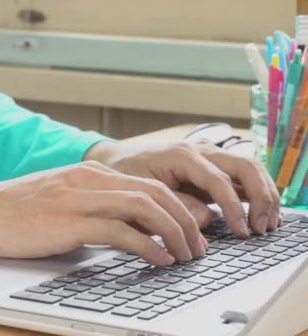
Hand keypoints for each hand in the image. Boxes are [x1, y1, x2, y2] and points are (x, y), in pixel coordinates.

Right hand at [0, 161, 207, 265]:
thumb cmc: (15, 211)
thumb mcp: (61, 200)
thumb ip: (92, 208)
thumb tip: (122, 232)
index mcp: (90, 173)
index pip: (149, 184)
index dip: (179, 207)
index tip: (191, 230)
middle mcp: (90, 179)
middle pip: (156, 192)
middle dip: (187, 220)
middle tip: (198, 246)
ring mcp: (79, 198)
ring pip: (146, 207)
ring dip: (174, 233)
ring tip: (186, 255)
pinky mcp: (68, 221)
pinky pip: (121, 232)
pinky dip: (148, 246)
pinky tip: (159, 260)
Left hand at [85, 140, 280, 235]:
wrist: (115, 162)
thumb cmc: (125, 176)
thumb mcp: (142, 193)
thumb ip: (175, 205)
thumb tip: (208, 218)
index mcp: (182, 155)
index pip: (219, 179)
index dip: (233, 207)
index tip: (241, 230)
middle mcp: (201, 150)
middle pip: (245, 166)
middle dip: (260, 197)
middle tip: (261, 227)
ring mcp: (209, 156)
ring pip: (249, 168)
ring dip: (264, 195)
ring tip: (266, 224)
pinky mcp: (212, 168)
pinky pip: (241, 177)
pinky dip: (255, 193)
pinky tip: (259, 215)